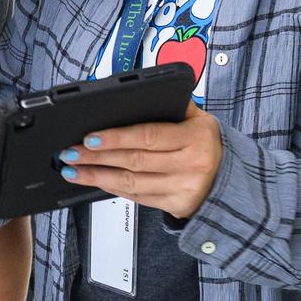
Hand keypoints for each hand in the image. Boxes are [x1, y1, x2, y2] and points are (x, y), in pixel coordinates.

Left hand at [59, 100, 222, 220]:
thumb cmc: (206, 143)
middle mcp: (191, 165)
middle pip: (134, 161)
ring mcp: (183, 188)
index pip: (149, 136)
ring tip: (73, 169)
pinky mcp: (175, 206)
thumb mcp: (198, 119)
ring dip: (97, 176)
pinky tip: (95, 180)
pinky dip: (111, 188)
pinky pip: (137, 197)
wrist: (230, 178)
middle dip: (97, 157)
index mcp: (195, 137)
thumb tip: (134, 95)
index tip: (91, 137)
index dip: (117, 138)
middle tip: (70, 152)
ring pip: (131, 183)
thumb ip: (171, 106)